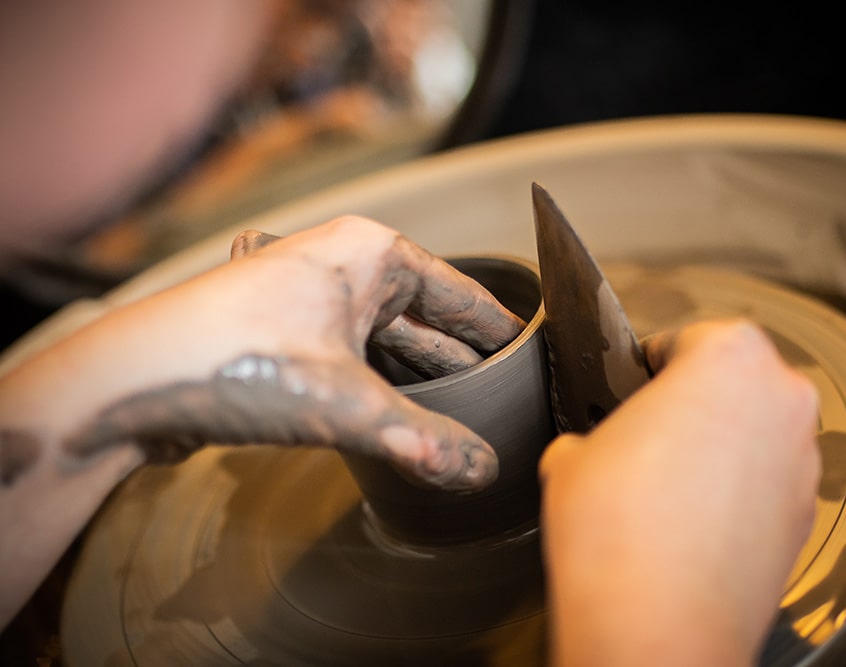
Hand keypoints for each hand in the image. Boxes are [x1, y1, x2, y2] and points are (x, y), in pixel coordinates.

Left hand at [64, 216, 523, 488]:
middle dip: (461, 362)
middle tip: (507, 400)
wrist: (126, 384)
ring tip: (466, 417)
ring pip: (385, 340)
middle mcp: (339, 265)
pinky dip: (381, 387)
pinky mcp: (282, 335)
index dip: (499, 329)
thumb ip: (424, 441)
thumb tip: (483, 470)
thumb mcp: (348, 405)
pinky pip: (352, 358)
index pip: (459, 291)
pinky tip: (403, 418)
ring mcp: (307, 299)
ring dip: (420, 381)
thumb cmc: (232, 361)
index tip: (534, 355)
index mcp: (368, 252)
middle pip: (423, 317)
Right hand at [539, 319, 819, 665]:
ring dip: (716, 449)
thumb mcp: (575, 453)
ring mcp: (802, 460)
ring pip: (752, 434)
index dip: (648, 367)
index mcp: (731, 354)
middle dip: (691, 405)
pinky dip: (735, 494)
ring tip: (664, 489)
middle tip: (645, 439)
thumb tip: (592, 450)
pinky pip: (765, 484)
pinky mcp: (805, 515)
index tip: (634, 389)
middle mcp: (783, 398)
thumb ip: (594, 431)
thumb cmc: (619, 528)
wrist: (657, 624)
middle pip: (730, 383)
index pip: (685, 340)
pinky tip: (690, 522)